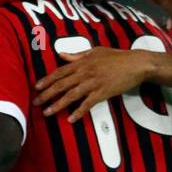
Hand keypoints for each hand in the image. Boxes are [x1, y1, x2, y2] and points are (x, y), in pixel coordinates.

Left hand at [33, 48, 151, 121]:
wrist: (136, 64)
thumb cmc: (116, 56)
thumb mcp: (95, 51)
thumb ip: (77, 55)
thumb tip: (61, 55)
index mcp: (82, 62)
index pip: (60, 72)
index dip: (47, 80)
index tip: (36, 87)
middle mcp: (85, 72)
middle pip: (61, 84)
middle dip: (47, 94)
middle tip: (35, 103)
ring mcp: (93, 83)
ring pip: (71, 95)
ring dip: (58, 105)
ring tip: (47, 112)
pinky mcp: (103, 92)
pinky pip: (88, 104)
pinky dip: (79, 112)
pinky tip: (71, 119)